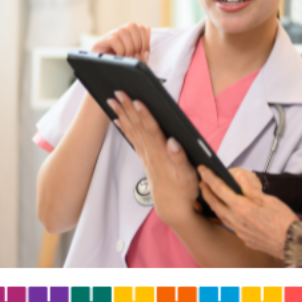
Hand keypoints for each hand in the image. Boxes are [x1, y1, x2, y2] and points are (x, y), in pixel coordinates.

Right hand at [92, 23, 150, 62]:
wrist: (103, 70)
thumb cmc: (121, 63)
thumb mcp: (136, 56)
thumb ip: (143, 44)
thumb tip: (148, 28)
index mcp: (129, 33)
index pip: (141, 28)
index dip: (145, 41)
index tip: (143, 54)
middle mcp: (119, 31)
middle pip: (132, 26)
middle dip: (137, 43)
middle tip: (135, 56)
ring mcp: (110, 35)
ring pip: (123, 31)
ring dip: (128, 47)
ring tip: (126, 57)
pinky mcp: (101, 42)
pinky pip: (114, 40)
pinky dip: (120, 50)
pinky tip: (118, 57)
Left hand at [107, 92, 199, 227]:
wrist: (173, 208)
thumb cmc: (184, 191)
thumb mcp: (189, 176)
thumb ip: (181, 158)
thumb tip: (173, 141)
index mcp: (162, 155)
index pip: (152, 131)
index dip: (145, 115)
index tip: (137, 100)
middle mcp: (151, 153)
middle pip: (138, 127)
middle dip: (128, 108)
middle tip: (118, 92)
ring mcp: (145, 155)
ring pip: (132, 130)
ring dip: (122, 114)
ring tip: (112, 100)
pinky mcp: (144, 158)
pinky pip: (131, 139)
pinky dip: (123, 128)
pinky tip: (117, 119)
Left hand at [198, 166, 298, 260]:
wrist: (291, 244)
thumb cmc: (283, 221)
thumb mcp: (269, 200)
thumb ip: (251, 189)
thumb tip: (238, 176)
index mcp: (242, 208)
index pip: (220, 189)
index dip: (209, 177)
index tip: (202, 169)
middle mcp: (236, 220)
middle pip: (214, 203)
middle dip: (206, 191)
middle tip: (201, 181)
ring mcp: (238, 231)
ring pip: (219, 214)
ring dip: (212, 203)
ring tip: (210, 194)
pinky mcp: (243, 238)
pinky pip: (228, 224)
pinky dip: (222, 214)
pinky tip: (226, 211)